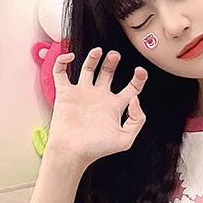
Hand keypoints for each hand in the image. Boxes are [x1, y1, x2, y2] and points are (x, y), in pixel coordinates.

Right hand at [45, 48, 146, 166]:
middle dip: (113, 62)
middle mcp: (100, 98)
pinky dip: (62, 61)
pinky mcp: (65, 93)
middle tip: (115, 55)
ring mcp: (82, 94)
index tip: (141, 70)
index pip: (131, 88)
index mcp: (115, 107)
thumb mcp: (125, 139)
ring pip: (88, 68)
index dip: (138, 78)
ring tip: (99, 51)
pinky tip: (70, 57)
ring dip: (93, 57)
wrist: (72, 151)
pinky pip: (61, 72)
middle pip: (109, 73)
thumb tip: (136, 98)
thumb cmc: (97, 149)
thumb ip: (137, 119)